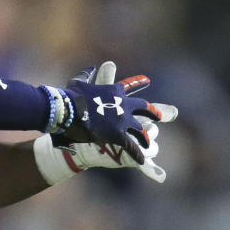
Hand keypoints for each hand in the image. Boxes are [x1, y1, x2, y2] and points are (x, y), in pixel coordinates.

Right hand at [57, 61, 177, 165]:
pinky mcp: (119, 135)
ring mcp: (123, 120)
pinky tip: (142, 161)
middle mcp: (124, 105)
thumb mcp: (78, 83)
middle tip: (159, 116)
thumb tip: (90, 68)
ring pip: (141, 130)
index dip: (138, 82)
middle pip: (144, 107)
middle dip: (152, 112)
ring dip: (145, 137)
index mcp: (114, 91)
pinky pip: (132, 147)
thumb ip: (86, 76)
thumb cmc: (71, 96)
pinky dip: (137, 154)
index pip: (129, 85)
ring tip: (148, 143)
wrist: (70, 110)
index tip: (147, 80)